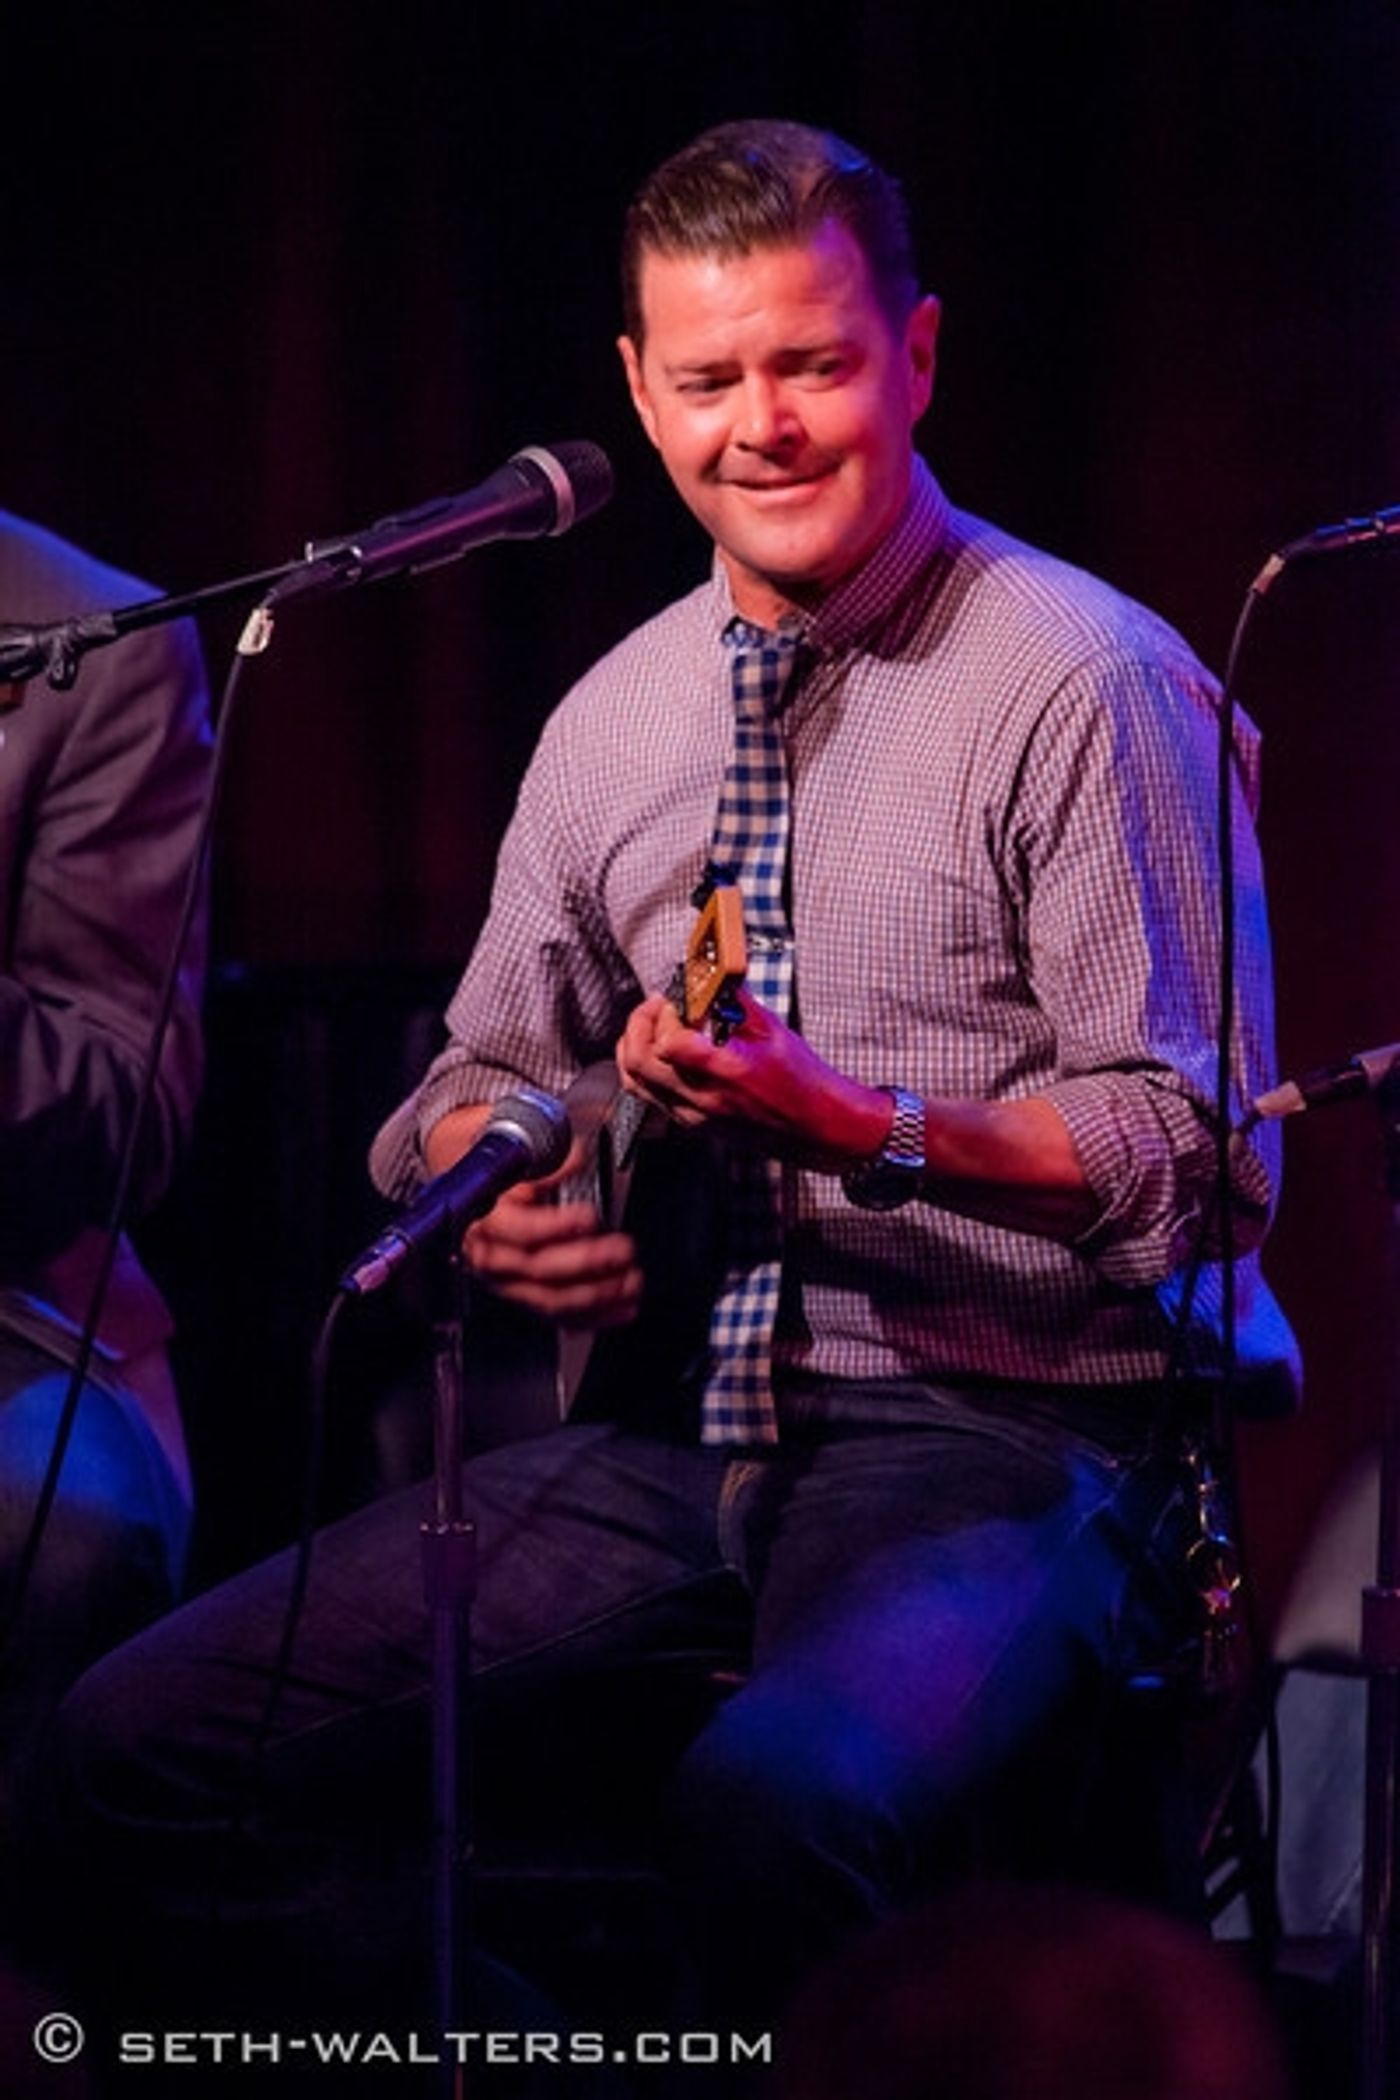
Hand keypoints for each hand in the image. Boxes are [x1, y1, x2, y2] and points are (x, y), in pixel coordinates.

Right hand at [462, 1163, 643, 1330]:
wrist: (471, 1178)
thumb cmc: (495, 1161)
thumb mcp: (513, 1140)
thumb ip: (545, 1153)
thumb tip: (574, 1160)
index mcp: (482, 1213)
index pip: (517, 1229)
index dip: (555, 1226)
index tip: (589, 1217)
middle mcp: (490, 1251)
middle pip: (537, 1268)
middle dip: (586, 1263)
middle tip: (623, 1250)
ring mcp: (506, 1278)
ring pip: (548, 1298)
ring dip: (596, 1295)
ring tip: (631, 1281)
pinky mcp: (524, 1293)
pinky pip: (558, 1314)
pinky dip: (593, 1316)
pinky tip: (622, 1308)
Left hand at [615, 988, 890, 1167]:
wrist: (816, 1128)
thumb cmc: (801, 1081)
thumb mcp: (773, 1031)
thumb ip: (737, 1003)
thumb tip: (712, 978)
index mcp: (727, 1072)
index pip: (669, 1043)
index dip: (665, 1015)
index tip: (676, 1000)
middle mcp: (704, 1098)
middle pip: (638, 1062)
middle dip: (639, 1023)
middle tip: (656, 1006)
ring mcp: (693, 1116)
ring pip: (634, 1082)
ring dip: (633, 1046)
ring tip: (651, 1025)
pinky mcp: (691, 1124)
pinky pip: (648, 1095)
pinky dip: (644, 1068)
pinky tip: (662, 1051)